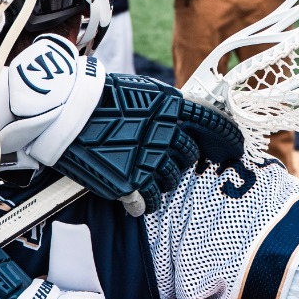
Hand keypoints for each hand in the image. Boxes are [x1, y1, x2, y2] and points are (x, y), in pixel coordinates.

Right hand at [55, 73, 242, 213]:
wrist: (62, 111)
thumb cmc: (95, 97)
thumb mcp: (140, 94)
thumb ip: (164, 112)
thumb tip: (180, 127)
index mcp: (172, 107)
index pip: (214, 125)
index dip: (228, 140)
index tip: (235, 150)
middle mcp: (167, 134)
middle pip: (188, 158)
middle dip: (177, 163)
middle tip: (156, 161)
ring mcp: (150, 160)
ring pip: (170, 183)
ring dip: (158, 184)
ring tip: (140, 179)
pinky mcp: (131, 184)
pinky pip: (148, 203)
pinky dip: (141, 204)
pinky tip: (132, 200)